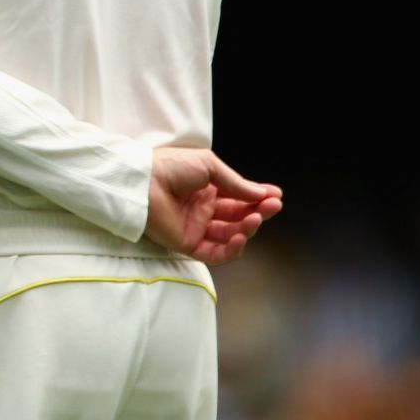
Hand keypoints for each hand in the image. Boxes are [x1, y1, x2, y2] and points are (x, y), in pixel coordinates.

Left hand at [144, 147, 282, 264]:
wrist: (143, 182)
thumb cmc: (171, 167)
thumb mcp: (208, 166)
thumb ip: (235, 183)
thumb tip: (262, 193)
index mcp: (207, 189)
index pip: (238, 197)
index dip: (258, 197)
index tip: (276, 195)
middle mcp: (203, 209)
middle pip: (238, 216)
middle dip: (257, 211)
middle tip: (273, 206)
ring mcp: (196, 227)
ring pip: (230, 235)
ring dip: (247, 229)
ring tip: (255, 218)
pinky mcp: (187, 243)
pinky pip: (215, 253)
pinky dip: (231, 249)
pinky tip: (241, 238)